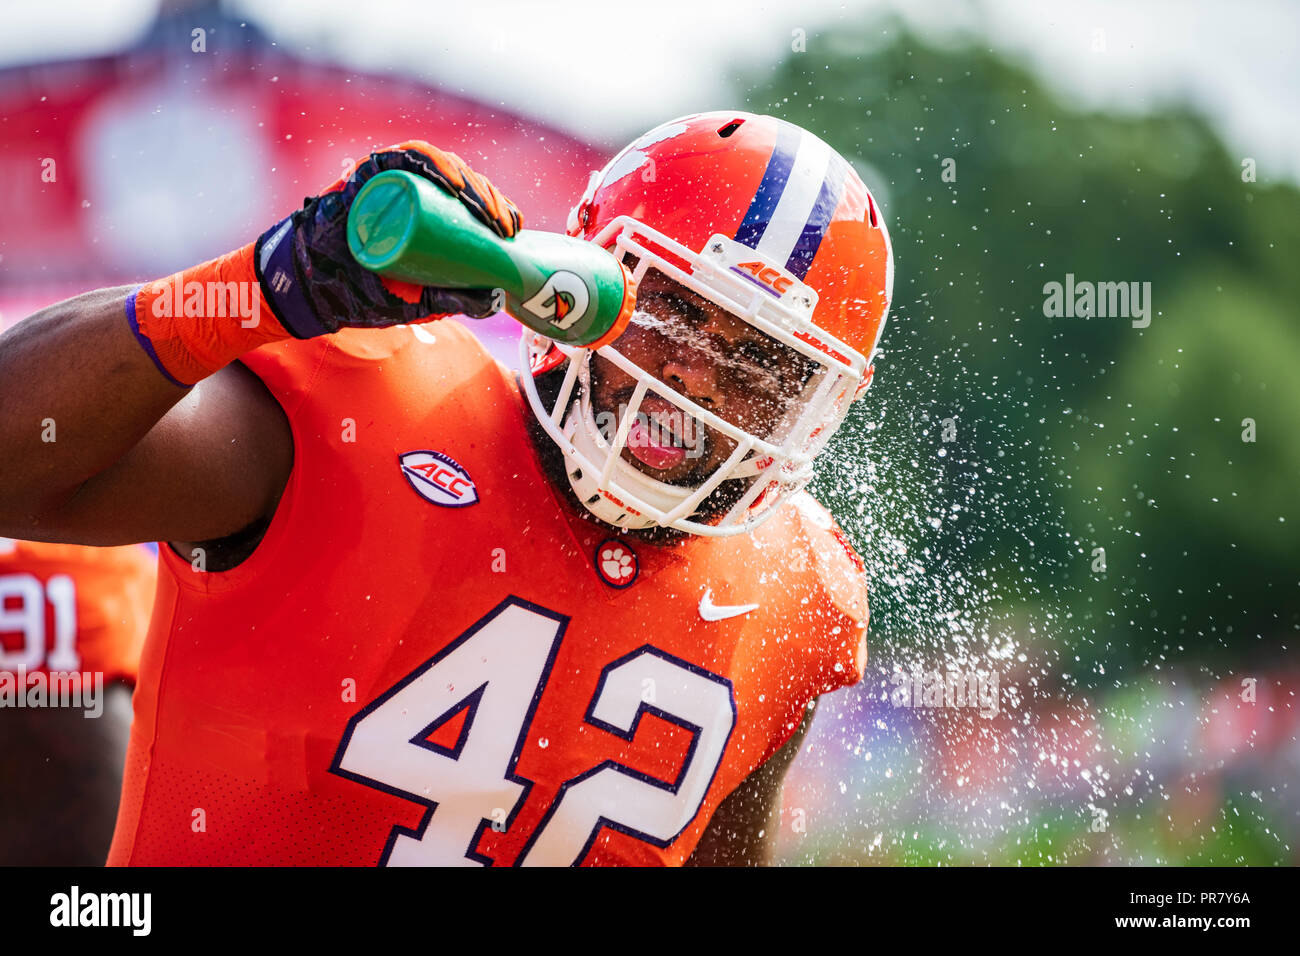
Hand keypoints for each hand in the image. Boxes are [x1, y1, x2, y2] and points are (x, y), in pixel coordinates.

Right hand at [254, 141, 523, 337]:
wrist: (312, 290)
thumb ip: (452, 297)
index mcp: (423, 211)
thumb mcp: (419, 299)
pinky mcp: (368, 172)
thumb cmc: (363, 290)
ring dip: (470, 181)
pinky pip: (404, 156)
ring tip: (488, 209)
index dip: (495, 208)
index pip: (467, 200)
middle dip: (488, 198)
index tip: (512, 229)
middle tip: (505, 224)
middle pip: (458, 181)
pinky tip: (456, 180)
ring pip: (439, 165)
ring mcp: (388, 177)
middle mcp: (408, 189)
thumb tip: (496, 298)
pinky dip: (433, 162)